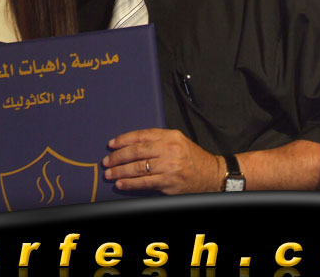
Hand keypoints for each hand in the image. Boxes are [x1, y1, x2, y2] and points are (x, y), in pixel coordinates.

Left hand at [102, 128, 222, 194]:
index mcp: (170, 136)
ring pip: (139, 168)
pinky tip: (121, 184)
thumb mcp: (177, 141)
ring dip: (120, 171)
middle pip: (137, 151)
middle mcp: (170, 150)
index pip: (141, 136)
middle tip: (107, 161)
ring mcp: (170, 167)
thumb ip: (157, 140)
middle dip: (118, 157)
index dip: (123, 140)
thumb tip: (130, 145)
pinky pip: (145, 183)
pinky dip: (130, 183)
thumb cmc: (192, 157)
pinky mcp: (169, 183)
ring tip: (110, 174)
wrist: (212, 174)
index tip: (111, 144)